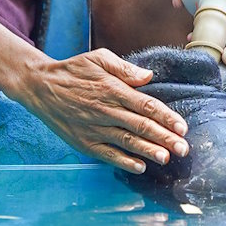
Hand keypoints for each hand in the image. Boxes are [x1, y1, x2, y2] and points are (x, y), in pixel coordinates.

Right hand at [13, 49, 189, 173]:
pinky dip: (124, 162)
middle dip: (164, 138)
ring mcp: (94, 128)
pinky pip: (107, 154)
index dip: (166, 117)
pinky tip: (140, 167)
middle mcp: (105, 110)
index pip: (145, 105)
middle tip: (184, 148)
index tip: (182, 127)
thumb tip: (148, 77)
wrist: (40, 87)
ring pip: (126, 142)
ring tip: (166, 158)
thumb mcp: (98, 58)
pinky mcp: (84, 142)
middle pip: (140, 126)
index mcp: (112, 89)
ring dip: (148, 151)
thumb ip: (125, 68)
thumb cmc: (73, 71)